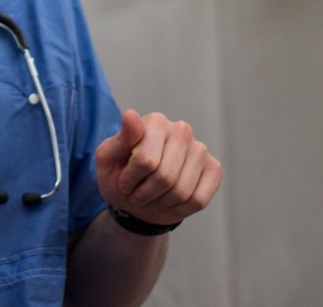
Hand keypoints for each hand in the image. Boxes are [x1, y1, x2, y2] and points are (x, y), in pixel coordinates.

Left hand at [94, 109, 221, 227]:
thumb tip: (130, 114)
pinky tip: (169, 201)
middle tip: (136, 195)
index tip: (123, 182)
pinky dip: (179, 209)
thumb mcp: (108, 157)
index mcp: (155, 122)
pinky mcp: (214, 168)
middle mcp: (181, 130)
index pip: (145, 160)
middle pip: (165, 177)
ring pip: (181, 191)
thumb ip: (120, 138)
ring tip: (150, 197)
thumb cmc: (120, 173)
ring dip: (160, 203)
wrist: (136, 195)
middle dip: (145, 194)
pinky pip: (198, 200)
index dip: (130, 180)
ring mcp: (200, 149)